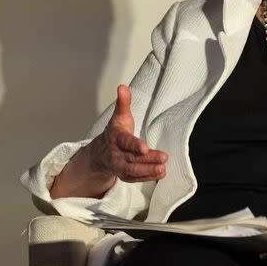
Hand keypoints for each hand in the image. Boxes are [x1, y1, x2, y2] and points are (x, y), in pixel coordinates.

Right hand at [51, 85, 167, 198]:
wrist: (102, 152)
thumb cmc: (116, 133)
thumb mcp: (119, 116)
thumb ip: (123, 103)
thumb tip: (122, 87)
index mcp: (116, 138)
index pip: (125, 142)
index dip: (134, 145)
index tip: (144, 147)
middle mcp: (116, 154)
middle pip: (132, 158)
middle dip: (148, 160)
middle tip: (164, 157)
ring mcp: (120, 166)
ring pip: (134, 170)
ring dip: (149, 171)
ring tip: (163, 169)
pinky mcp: (125, 175)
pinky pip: (135, 178)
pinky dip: (147, 177)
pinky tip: (160, 174)